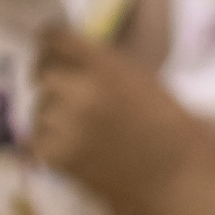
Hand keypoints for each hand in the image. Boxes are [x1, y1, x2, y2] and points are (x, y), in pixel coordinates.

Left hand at [27, 29, 196, 206]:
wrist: (177, 178)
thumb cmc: (169, 127)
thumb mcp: (139, 78)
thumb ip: (101, 63)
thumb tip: (70, 56)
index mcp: (102, 64)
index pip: (51, 37)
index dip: (54, 46)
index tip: (59, 56)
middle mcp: (77, 88)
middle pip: (42, 71)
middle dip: (55, 81)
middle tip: (74, 99)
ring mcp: (62, 122)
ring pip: (39, 106)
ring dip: (54, 114)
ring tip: (85, 131)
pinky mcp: (55, 154)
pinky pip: (38, 137)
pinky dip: (52, 143)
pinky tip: (79, 150)